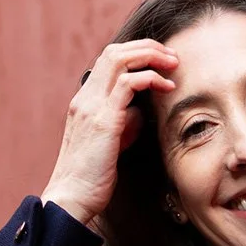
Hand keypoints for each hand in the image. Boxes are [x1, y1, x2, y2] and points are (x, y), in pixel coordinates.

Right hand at [41, 39, 178, 224]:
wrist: (72, 198)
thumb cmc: (92, 178)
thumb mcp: (109, 144)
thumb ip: (122, 123)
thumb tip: (139, 113)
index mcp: (84, 102)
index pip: (107, 61)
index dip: (135, 53)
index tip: (160, 62)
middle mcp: (85, 98)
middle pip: (114, 51)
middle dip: (147, 47)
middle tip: (172, 57)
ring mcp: (92, 106)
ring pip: (120, 59)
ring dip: (151, 56)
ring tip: (173, 65)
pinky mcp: (104, 120)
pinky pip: (128, 83)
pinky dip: (151, 78)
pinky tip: (166, 88)